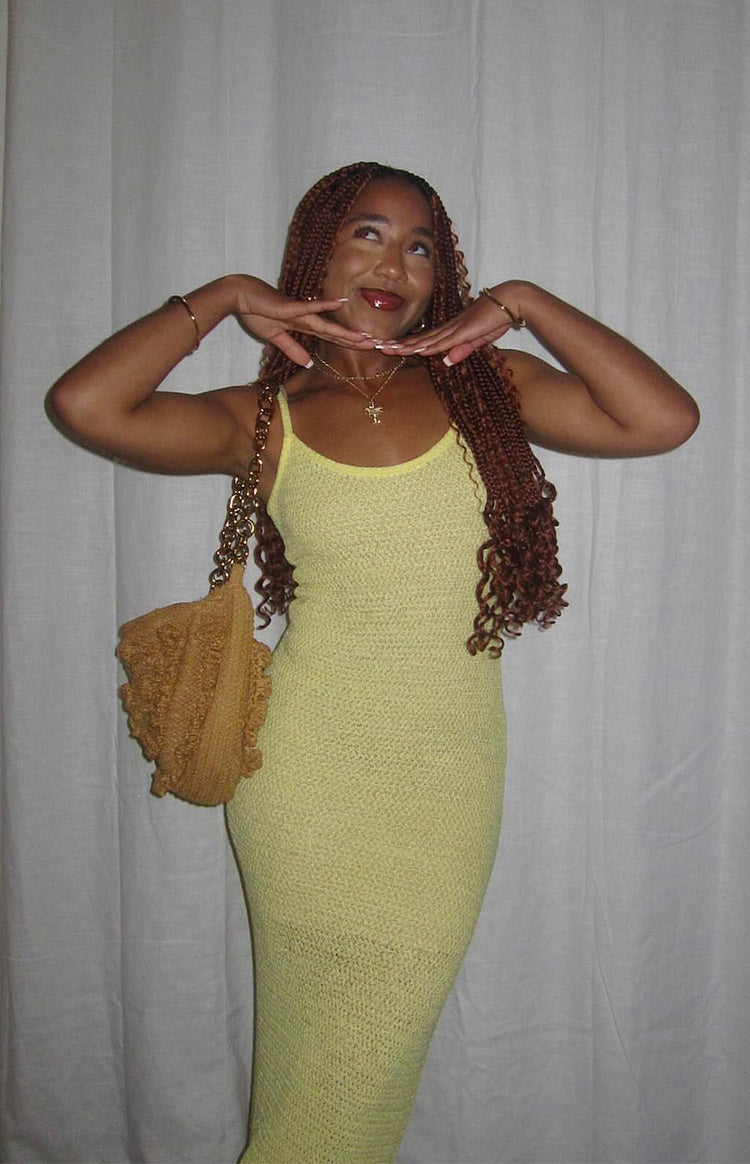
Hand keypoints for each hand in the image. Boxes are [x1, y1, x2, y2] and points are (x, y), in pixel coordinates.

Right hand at [233, 275, 373, 365]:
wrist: (242, 297)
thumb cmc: (257, 314)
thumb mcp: (276, 338)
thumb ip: (292, 349)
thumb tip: (307, 363)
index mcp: (304, 326)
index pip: (332, 337)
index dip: (349, 343)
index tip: (367, 348)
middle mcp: (307, 319)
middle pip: (336, 333)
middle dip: (356, 340)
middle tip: (378, 345)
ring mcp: (301, 312)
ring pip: (329, 325)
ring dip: (347, 332)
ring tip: (367, 337)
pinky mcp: (291, 307)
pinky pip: (310, 307)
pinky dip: (324, 306)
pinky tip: (340, 303)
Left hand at [384, 281, 526, 364]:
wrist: (510, 300)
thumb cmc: (496, 318)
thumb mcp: (478, 340)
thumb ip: (463, 350)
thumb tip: (448, 362)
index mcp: (450, 331)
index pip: (423, 340)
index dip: (405, 345)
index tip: (388, 348)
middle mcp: (448, 328)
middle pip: (418, 339)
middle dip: (397, 344)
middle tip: (376, 347)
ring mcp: (455, 328)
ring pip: (426, 340)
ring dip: (407, 346)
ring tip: (387, 349)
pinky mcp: (465, 330)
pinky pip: (445, 341)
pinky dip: (430, 346)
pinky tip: (418, 350)